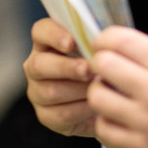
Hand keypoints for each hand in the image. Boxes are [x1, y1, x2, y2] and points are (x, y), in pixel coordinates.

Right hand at [22, 18, 96, 138]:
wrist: (110, 99)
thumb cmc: (105, 65)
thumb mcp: (103, 49)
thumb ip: (98, 42)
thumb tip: (105, 42)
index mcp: (48, 42)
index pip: (41, 31)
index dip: (54, 35)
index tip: (72, 42)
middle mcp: (37, 66)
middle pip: (40, 64)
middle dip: (66, 67)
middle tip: (88, 69)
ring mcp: (38, 92)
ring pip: (50, 91)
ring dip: (78, 90)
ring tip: (99, 87)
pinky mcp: (46, 115)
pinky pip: (60, 114)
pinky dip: (81, 110)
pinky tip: (96, 105)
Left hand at [89, 27, 147, 147]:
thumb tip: (116, 46)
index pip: (121, 41)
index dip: (104, 38)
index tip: (103, 43)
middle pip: (103, 65)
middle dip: (99, 62)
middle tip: (105, 67)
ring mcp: (147, 120)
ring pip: (98, 97)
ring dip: (100, 90)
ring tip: (111, 91)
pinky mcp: (141, 144)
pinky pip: (103, 127)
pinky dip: (106, 119)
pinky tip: (117, 115)